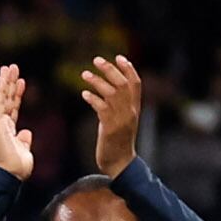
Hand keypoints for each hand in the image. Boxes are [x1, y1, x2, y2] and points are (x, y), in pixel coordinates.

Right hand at [0, 63, 35, 179]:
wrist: (10, 175)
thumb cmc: (17, 168)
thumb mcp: (24, 150)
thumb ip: (24, 140)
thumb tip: (26, 132)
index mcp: (6, 130)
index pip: (12, 108)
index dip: (16, 94)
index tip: (21, 81)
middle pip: (5, 99)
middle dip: (8, 83)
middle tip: (11, 67)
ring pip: (1, 98)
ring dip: (5, 82)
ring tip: (9, 67)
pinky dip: (0, 90)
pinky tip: (2, 78)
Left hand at [80, 54, 143, 176]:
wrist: (120, 163)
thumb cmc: (118, 141)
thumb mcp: (121, 120)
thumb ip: (118, 105)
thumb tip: (106, 89)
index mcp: (135, 108)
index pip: (136, 83)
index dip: (128, 69)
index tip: (119, 57)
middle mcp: (131, 112)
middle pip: (123, 84)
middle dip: (110, 70)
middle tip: (96, 60)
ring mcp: (121, 119)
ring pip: (112, 93)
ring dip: (97, 81)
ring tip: (84, 74)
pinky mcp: (110, 128)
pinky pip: (102, 108)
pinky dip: (93, 98)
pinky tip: (84, 94)